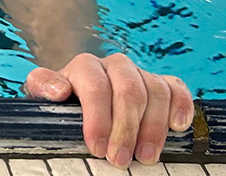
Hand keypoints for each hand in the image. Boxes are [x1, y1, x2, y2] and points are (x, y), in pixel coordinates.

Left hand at [25, 53, 191, 167]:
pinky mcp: (161, 84)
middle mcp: (114, 65)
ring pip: (155, 91)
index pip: (95, 86)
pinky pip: (176, 88)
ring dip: (153, 127)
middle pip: (129, 91)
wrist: (79, 94)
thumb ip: (44, 87)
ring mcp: (140, 74)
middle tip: (120, 161)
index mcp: (85, 67)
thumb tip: (59, 91)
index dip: (98, 119)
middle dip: (126, 129)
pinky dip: (181, 106)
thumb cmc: (63, 102)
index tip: (97, 148)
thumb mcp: (44, 96)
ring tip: (145, 158)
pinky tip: (178, 126)